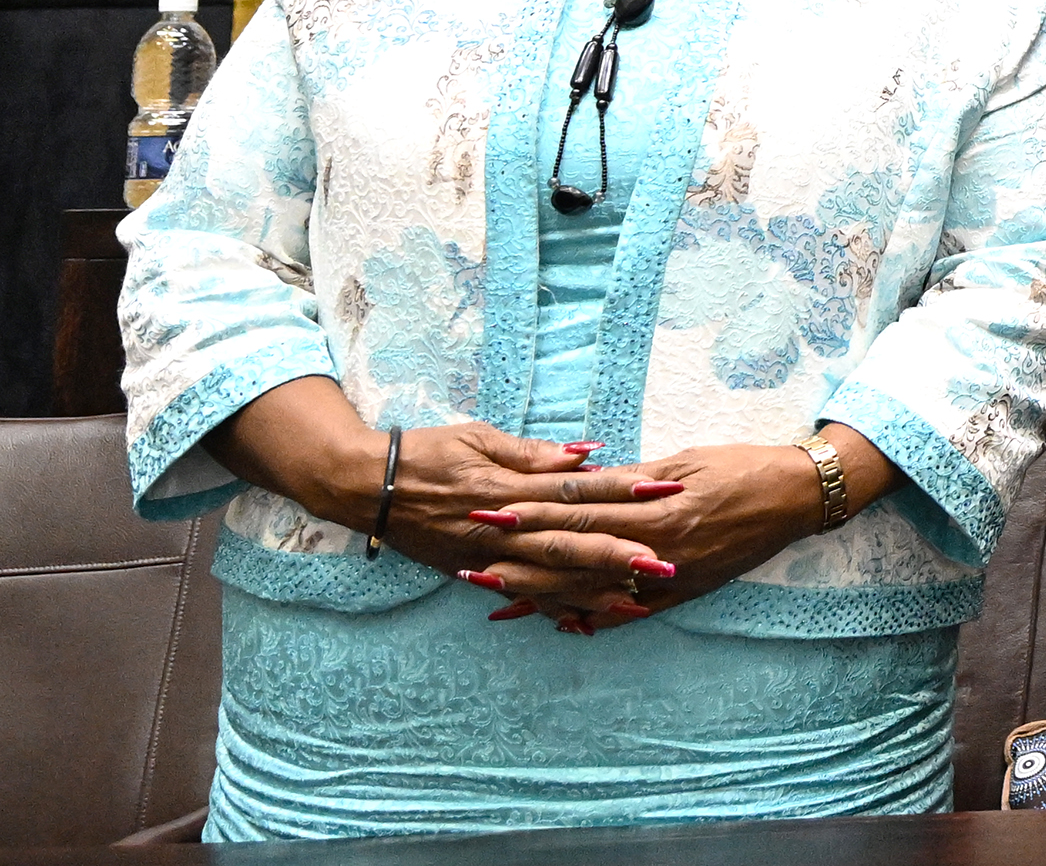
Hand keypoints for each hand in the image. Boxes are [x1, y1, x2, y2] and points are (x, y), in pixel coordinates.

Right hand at [201, 376, 624, 596]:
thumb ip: (530, 453)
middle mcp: (498, 529)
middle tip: (665, 562)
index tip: (661, 491)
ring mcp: (485, 557)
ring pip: (547, 579)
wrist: (366, 488)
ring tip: (640, 600)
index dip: (620, 491)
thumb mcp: (478, 438)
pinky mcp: (472, 574)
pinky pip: (519, 596)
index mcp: (504, 489)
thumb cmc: (425, 452)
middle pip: (568, 543)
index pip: (574, 490)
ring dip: (594, 590)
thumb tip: (582, 455)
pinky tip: (584, 621)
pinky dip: (552, 608)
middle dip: (618, 554)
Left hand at [476, 428, 899, 630]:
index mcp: (660, 512)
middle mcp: (662, 553)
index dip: (531, 517)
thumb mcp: (685, 461)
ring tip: (499, 601)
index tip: (489, 516)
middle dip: (522, 562)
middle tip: (472, 566)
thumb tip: (578, 484)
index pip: (582, 517)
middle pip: (580, 560)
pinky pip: (632, 612)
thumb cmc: (743, 467)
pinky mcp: (686, 592)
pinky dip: (594, 617)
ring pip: (598, 592)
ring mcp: (674, 579)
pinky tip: (560, 622)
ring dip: (546, 597)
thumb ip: (631, 480)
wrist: (798, 497)